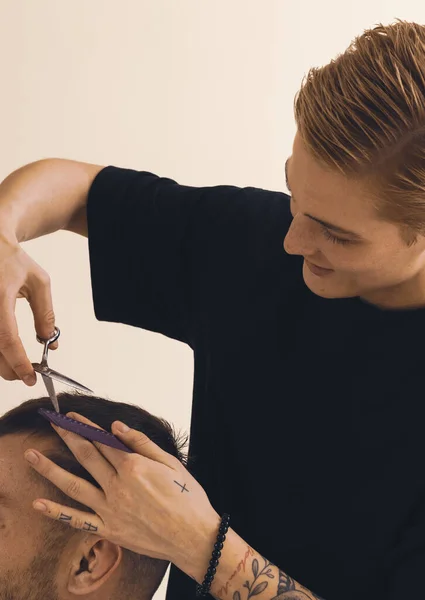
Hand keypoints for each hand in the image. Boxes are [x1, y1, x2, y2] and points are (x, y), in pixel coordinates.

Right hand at [0, 232, 56, 383]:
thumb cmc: (13, 261)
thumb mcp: (39, 282)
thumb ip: (45, 314)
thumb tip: (50, 342)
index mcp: (0, 297)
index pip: (7, 338)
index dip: (19, 362)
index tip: (31, 377)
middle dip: (9, 369)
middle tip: (27, 377)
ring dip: (0, 364)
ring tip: (18, 367)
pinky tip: (6, 353)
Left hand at [24, 412, 219, 574]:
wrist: (194, 537)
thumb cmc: (187, 499)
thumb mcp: (170, 463)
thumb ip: (141, 443)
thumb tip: (117, 427)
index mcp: (134, 467)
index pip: (102, 440)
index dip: (85, 426)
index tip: (71, 416)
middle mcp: (118, 486)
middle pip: (85, 456)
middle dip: (66, 436)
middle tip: (51, 422)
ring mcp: (110, 509)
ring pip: (73, 485)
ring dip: (49, 469)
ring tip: (31, 456)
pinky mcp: (109, 529)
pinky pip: (77, 520)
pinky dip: (57, 512)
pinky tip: (38, 503)